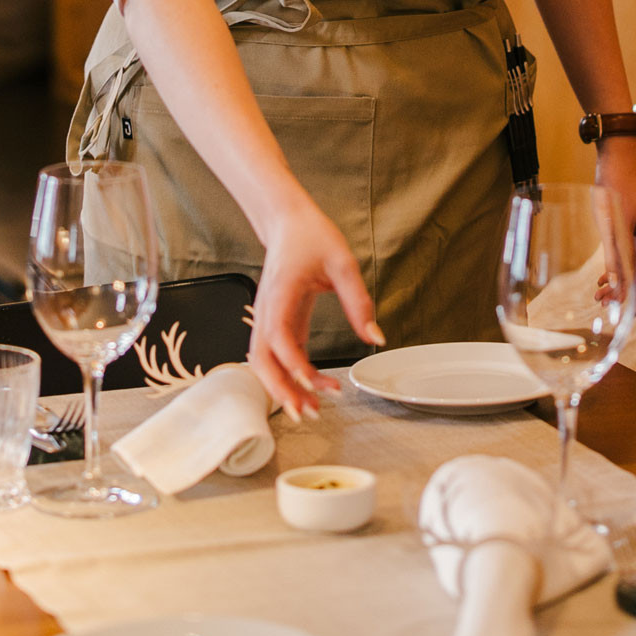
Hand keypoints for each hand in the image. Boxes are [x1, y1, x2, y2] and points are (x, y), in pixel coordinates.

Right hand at [248, 185, 383, 420]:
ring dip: (283, 387)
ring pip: (264, 362)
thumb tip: (375, 337)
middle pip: (260, 359)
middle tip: (306, 412)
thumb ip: (358, 301)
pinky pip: (277, 355)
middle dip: (280, 389)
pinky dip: (291, 375)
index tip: (311, 381)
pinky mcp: (276, 322)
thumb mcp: (342, 262)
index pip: (278, 335)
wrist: (287, 222)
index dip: (292, 362)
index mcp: (280, 293)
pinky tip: (314, 386)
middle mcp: (266, 310)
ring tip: (312, 407)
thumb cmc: (311, 236)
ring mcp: (267, 317)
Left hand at [596, 137, 635, 309]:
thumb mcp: (615, 224)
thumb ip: (617, 256)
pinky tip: (602, 281)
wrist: (617, 156)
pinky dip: (617, 271)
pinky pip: (629, 258)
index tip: (630, 312)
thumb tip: (617, 287)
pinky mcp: (633, 230)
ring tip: (599, 298)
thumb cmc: (618, 186)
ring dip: (621, 285)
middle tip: (607, 308)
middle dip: (630, 295)